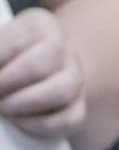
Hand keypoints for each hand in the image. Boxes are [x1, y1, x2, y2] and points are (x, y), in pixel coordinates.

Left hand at [0, 7, 86, 139]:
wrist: (43, 68)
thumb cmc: (10, 55)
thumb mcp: (2, 44)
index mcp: (41, 25)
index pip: (17, 41)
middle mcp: (65, 49)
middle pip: (40, 66)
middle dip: (7, 83)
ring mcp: (76, 79)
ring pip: (61, 92)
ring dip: (23, 103)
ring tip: (2, 107)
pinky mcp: (79, 107)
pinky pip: (68, 120)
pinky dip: (39, 125)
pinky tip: (18, 120)